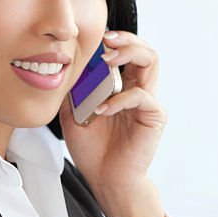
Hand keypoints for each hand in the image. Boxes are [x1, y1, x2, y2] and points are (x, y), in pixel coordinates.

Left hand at [58, 30, 166, 199]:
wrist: (106, 179)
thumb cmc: (93, 150)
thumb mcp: (72, 114)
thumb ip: (73, 90)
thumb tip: (64, 66)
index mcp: (120, 87)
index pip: (124, 53)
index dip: (113, 40)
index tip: (94, 38)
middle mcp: (136, 90)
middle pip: (143, 50)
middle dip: (125, 39)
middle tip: (106, 40)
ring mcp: (147, 102)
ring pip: (151, 62)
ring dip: (129, 54)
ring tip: (108, 60)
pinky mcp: (153, 116)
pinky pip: (141, 96)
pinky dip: (119, 99)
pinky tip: (103, 109)